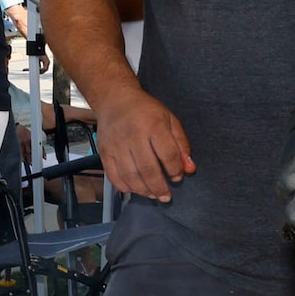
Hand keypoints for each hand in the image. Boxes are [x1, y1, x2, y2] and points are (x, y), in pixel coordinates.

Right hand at [96, 84, 194, 201]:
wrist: (115, 99)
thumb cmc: (145, 110)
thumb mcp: (169, 120)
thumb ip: (181, 144)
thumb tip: (189, 168)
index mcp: (154, 125)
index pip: (168, 155)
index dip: (175, 170)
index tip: (177, 176)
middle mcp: (134, 135)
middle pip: (148, 169)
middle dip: (159, 187)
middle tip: (166, 196)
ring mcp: (117, 144)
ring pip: (131, 176)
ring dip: (144, 190)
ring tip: (153, 194)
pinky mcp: (105, 151)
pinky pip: (114, 176)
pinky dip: (125, 187)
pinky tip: (135, 189)